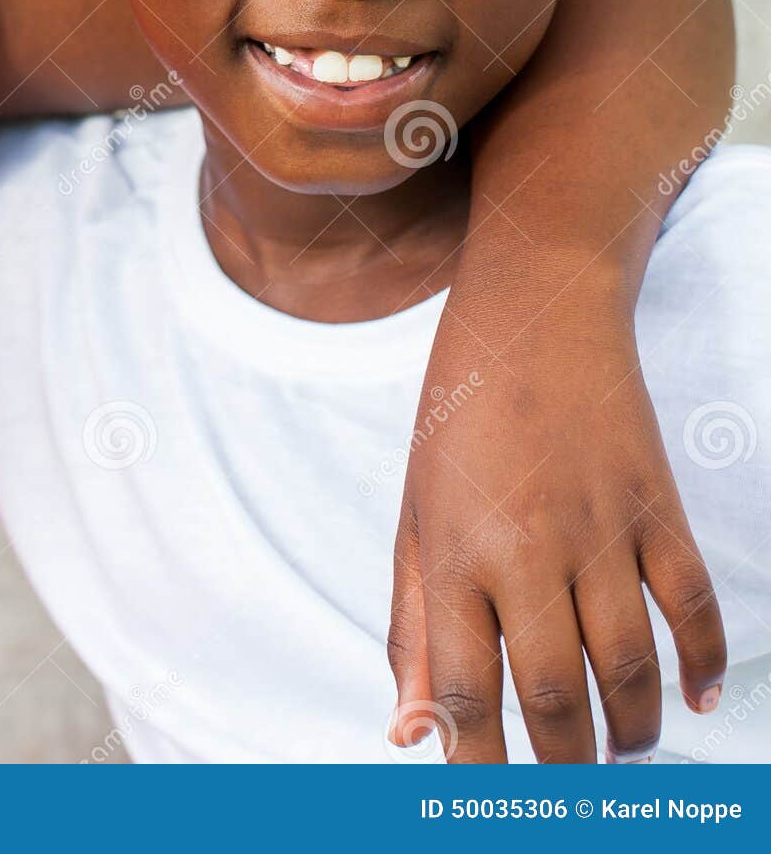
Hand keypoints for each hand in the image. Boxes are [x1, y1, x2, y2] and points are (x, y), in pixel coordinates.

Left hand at [388, 302, 726, 763]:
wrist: (533, 311)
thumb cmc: (458, 417)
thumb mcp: (414, 513)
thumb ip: (410, 626)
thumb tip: (406, 734)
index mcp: (453, 549)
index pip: (466, 690)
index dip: (475, 763)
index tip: (485, 799)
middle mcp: (525, 546)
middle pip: (552, 695)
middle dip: (560, 768)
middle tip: (564, 793)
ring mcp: (598, 527)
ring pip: (628, 668)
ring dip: (628, 731)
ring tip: (617, 752)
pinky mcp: (655, 506)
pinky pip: (694, 607)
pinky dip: (704, 665)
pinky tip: (694, 700)